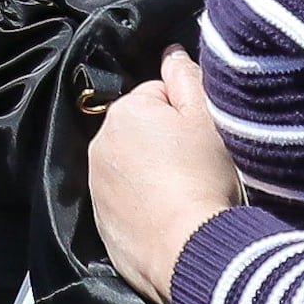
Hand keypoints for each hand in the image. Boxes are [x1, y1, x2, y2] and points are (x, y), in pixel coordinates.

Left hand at [89, 46, 239, 303]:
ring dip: (152, 173)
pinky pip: (125, 201)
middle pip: (141, 130)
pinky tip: (168, 218)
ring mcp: (96, 186)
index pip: (159, 95)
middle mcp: (99, 143)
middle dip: (165, 142)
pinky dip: (143, 205)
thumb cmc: (203, 176)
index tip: (204, 139)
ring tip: (184, 194)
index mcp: (125, 111)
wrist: (190, 251)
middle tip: (197, 167)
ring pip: (131, 165)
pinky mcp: (100, 223)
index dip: (187, 114)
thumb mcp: (207, 117)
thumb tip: (170, 52)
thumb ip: (186, 76)